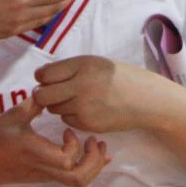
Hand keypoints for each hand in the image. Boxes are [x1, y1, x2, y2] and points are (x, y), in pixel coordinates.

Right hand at [0, 96, 109, 186]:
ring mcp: (47, 175)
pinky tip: (94, 153)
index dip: (74, 146)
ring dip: (94, 165)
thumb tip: (50, 88)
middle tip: (94, 141)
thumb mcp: (13, 115)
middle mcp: (44, 168)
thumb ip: (34, 103)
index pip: (65, 160)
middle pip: (78, 178)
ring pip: (79, 181)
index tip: (67, 129)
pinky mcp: (49, 176)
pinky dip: (89, 167)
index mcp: (35, 152)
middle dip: (94, 161)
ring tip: (96, 146)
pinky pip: (73, 178)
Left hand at [33, 55, 160, 133]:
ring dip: (58, 105)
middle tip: (51, 93)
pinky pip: (67, 120)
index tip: (46, 79)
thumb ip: (69, 68)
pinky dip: (71, 115)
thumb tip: (40, 78)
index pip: (44, 74)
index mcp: (82, 65)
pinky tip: (86, 109)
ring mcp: (85, 106)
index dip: (42, 78)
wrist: (145, 99)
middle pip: (43, 95)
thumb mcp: (94, 63)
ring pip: (53, 109)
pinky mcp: (89, 123)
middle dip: (43, 95)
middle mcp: (81, 85)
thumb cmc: (118, 77)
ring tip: (75, 99)